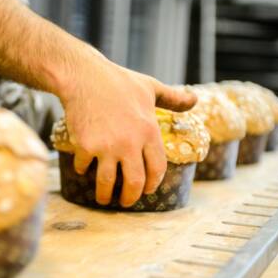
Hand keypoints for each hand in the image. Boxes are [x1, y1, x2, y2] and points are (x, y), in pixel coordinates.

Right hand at [58, 48, 195, 206]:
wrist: (84, 76)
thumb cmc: (119, 81)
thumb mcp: (151, 87)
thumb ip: (173, 98)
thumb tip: (195, 99)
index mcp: (149, 132)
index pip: (157, 169)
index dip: (152, 184)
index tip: (147, 191)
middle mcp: (130, 143)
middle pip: (134, 183)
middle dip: (130, 198)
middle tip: (125, 202)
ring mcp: (106, 146)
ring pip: (107, 183)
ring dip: (105, 196)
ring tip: (103, 199)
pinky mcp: (85, 146)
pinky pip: (84, 167)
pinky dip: (82, 171)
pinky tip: (82, 169)